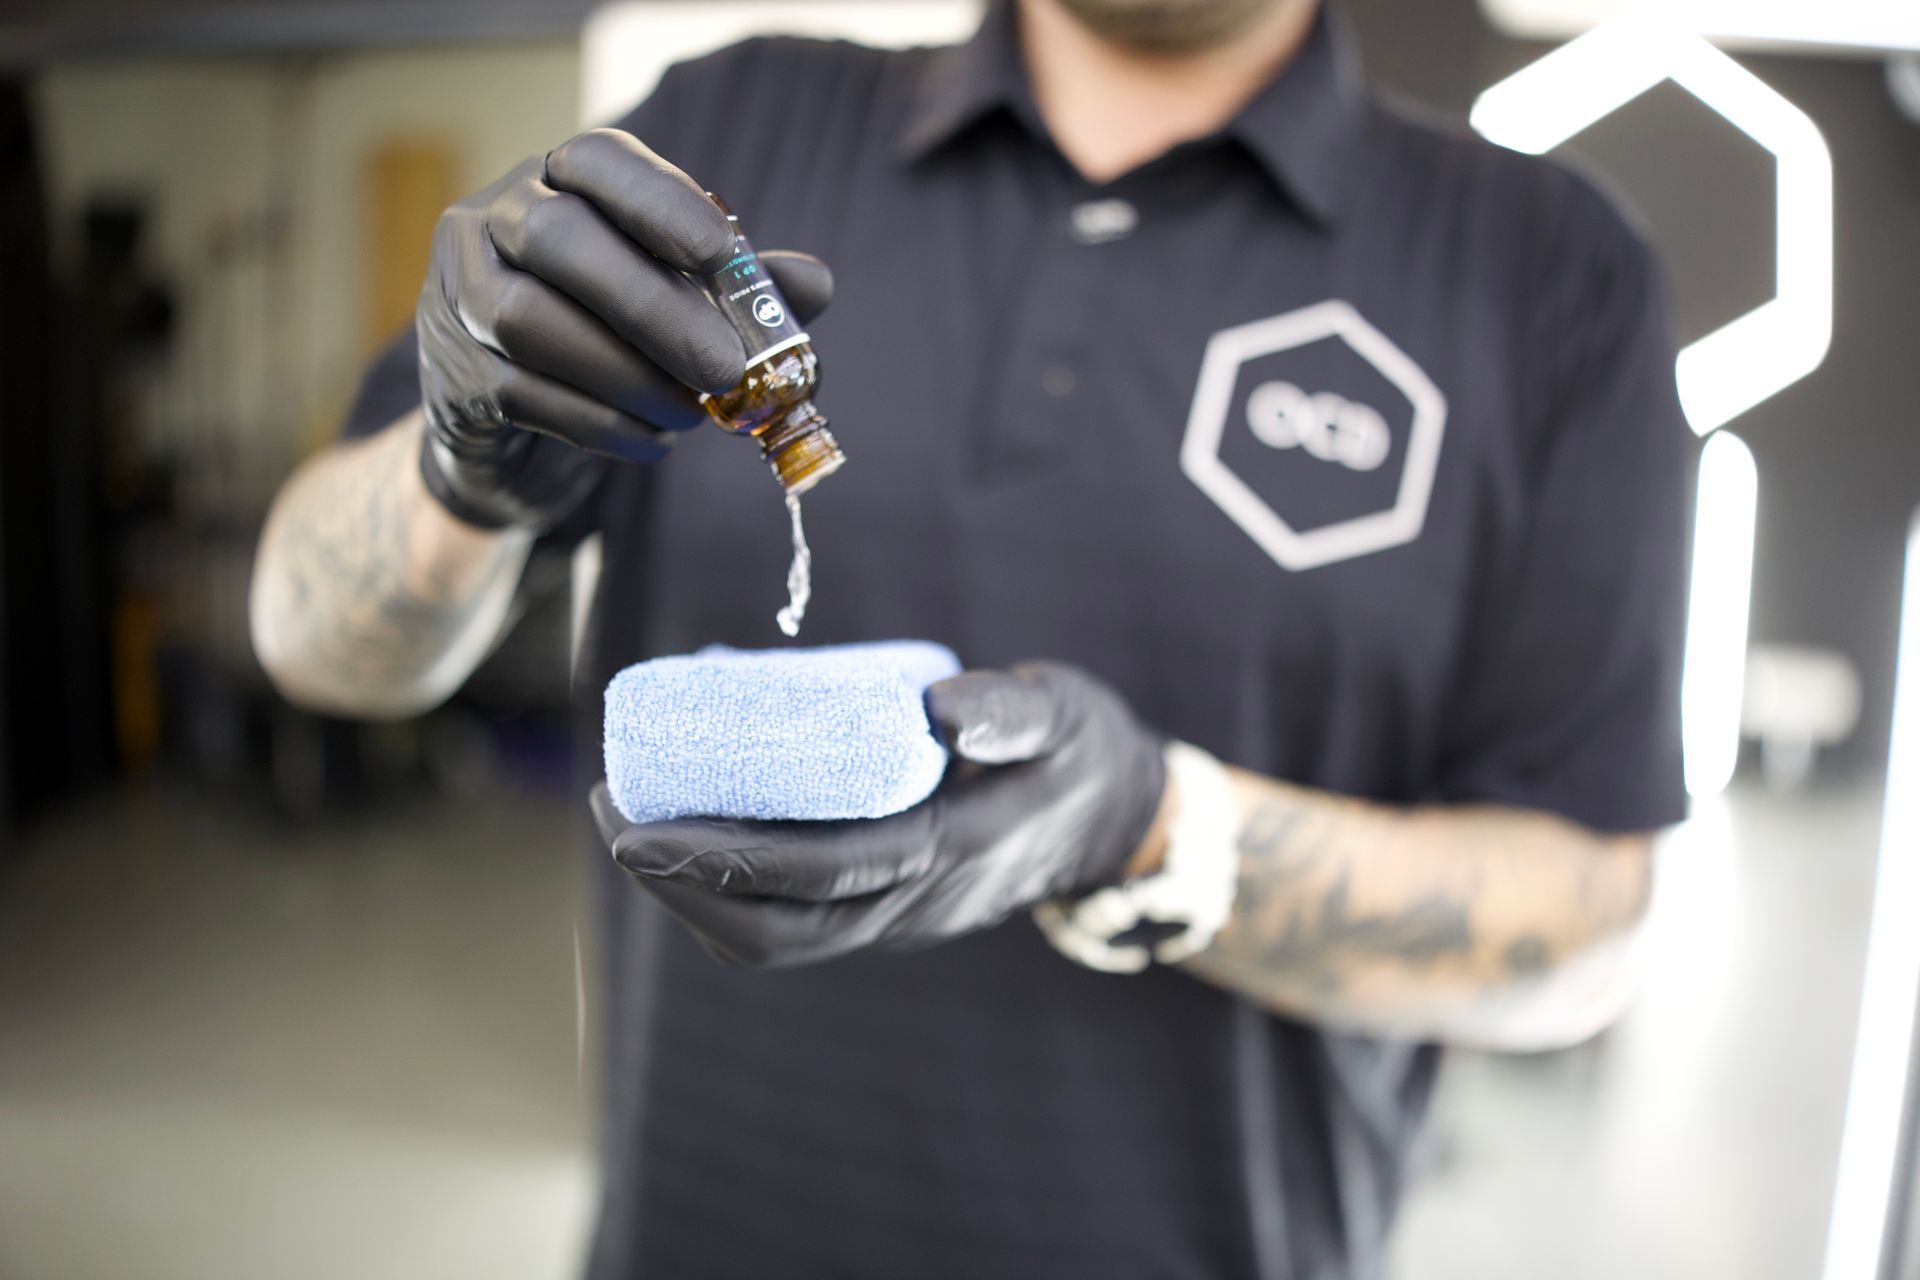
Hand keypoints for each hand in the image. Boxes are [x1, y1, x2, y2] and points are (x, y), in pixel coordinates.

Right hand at [416, 128, 832, 529]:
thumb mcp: (674, 304)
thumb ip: (737, 289)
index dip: (660, 201)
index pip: (597, 160)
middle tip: (727, 369)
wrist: (507, 433)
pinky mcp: (451, 374)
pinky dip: (603, 424)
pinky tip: (651, 442)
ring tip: (691, 416)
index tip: (722, 253)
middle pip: (558, 240)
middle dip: (652, 307)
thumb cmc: (606, 341)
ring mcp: (457, 296)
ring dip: (629, 377)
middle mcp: (490, 222)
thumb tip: (815, 285)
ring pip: (531, 321)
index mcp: (554, 183)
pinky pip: (526, 395)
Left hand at [590, 662, 1166, 967]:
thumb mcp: (1064, 712)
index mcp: (950, 853)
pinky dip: (727, 887)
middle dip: (678, 884)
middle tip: (611, 811)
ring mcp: (896, 917)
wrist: (1114, 819)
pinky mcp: (882, 908)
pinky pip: (791, 921)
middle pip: (775, 933)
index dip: (722, 855)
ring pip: (776, 941)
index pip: (820, 872)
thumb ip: (1011, 709)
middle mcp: (913, 904)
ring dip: (693, 893)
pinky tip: (695, 822)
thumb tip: (937, 706)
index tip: (636, 822)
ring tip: (634, 817)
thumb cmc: (1079, 751)